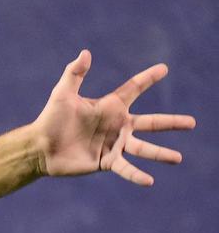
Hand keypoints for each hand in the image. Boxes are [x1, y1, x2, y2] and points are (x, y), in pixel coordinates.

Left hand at [32, 50, 195, 185]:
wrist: (40, 147)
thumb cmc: (50, 118)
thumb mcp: (63, 94)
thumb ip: (74, 73)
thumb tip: (85, 52)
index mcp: (110, 107)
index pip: (134, 89)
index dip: (148, 78)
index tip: (164, 69)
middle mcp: (117, 126)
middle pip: (151, 122)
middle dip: (171, 122)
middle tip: (192, 123)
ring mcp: (114, 145)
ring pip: (143, 149)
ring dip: (160, 154)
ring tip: (178, 158)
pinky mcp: (106, 162)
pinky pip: (125, 168)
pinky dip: (136, 175)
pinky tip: (150, 180)